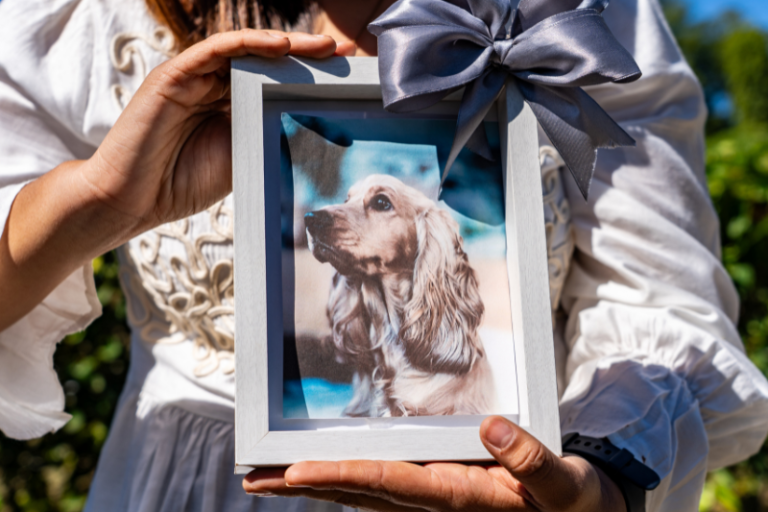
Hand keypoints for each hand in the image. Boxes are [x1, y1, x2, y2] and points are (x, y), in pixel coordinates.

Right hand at [79, 29, 355, 244]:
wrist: (131, 201)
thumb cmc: (182, 183)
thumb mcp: (240, 156)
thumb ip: (265, 133)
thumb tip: (311, 122)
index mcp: (228, 105)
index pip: (273, 81)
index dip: (308, 77)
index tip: (347, 79)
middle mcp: (212, 85)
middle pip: (265, 61)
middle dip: (308, 55)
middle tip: (347, 53)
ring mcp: (193, 78)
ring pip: (246, 50)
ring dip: (288, 45)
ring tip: (325, 47)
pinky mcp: (174, 76)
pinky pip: (216, 51)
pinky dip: (249, 45)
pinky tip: (281, 46)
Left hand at [242, 416, 626, 511]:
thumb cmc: (573, 501)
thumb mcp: (564, 483)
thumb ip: (530, 458)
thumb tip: (490, 427)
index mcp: (460, 498)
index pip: (388, 484)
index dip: (341, 476)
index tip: (294, 472)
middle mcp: (436, 504)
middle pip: (357, 494)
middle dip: (304, 487)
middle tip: (253, 478)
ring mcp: (433, 502)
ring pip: (361, 494)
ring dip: (315, 485)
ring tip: (271, 478)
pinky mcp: (437, 494)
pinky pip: (380, 488)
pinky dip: (346, 480)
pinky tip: (326, 474)